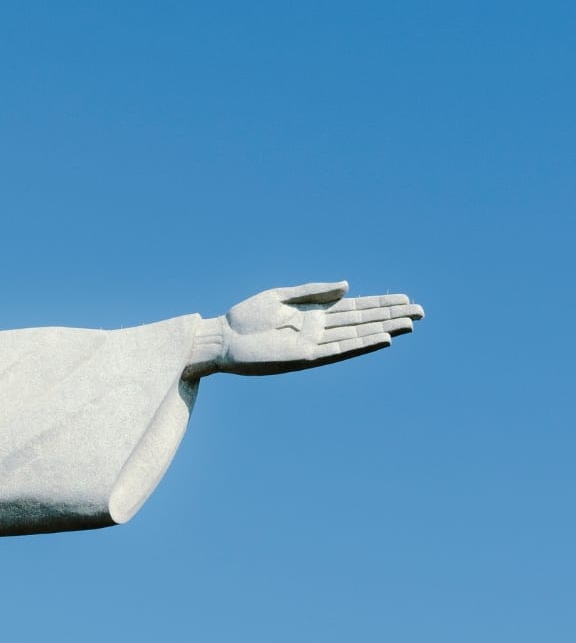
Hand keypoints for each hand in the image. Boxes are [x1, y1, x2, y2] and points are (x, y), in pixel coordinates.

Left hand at [211, 281, 422, 376]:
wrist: (222, 338)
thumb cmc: (246, 317)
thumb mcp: (281, 296)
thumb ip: (314, 291)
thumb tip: (348, 286)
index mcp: (314, 314)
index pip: (355, 308)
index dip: (380, 303)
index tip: (405, 298)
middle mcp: (319, 330)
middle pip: (363, 321)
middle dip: (390, 316)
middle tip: (421, 311)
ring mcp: (315, 344)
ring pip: (357, 335)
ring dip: (383, 330)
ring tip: (409, 324)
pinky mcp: (305, 357)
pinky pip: (339, 350)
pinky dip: (361, 344)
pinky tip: (382, 337)